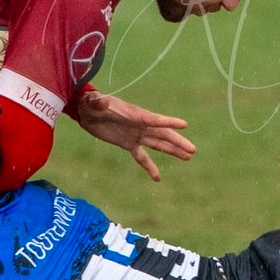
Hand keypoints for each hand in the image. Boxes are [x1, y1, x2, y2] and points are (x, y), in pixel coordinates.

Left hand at [72, 91, 193, 181]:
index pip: (155, 119)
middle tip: (193, 150)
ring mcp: (136, 135)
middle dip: (178, 142)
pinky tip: (157, 178)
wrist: (86, 111)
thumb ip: (99, 102)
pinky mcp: (128, 144)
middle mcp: (140, 125)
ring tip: (188, 157)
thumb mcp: (93, 102)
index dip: (169, 122)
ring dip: (172, 151)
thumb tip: (103, 101)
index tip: (184, 125)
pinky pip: (142, 157)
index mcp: (135, 114)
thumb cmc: (91, 103)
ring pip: (158, 145)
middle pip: (163, 135)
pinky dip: (150, 167)